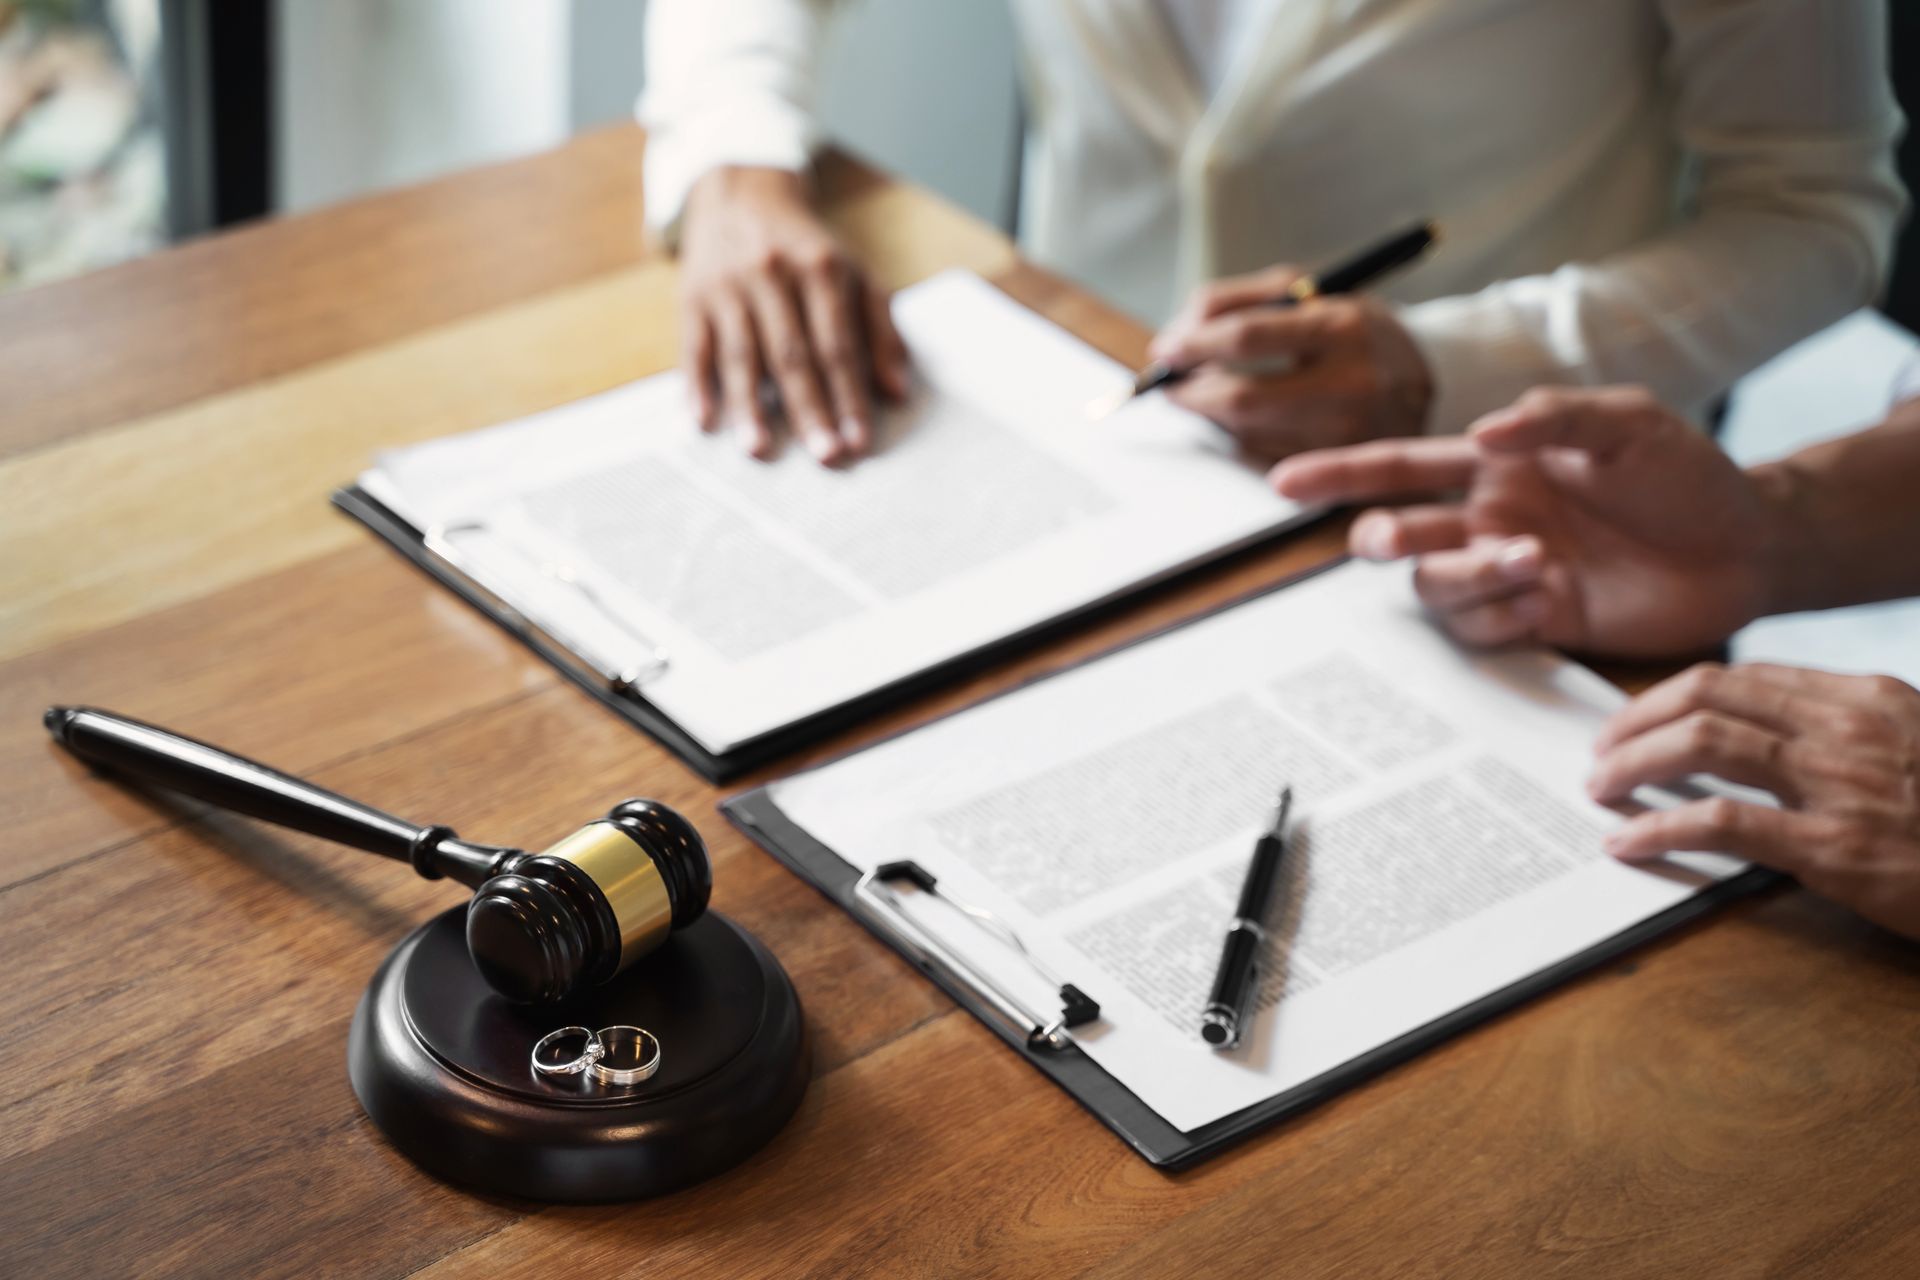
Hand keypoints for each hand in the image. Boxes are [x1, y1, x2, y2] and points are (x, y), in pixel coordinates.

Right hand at [677, 167, 909, 463]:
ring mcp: (728, 287)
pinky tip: (704, 420)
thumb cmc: (807, 251)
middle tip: (825, 455)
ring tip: (759, 449)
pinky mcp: (692, 298)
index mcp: (821, 269)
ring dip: (750, 406)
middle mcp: (773, 275)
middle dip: (810, 409)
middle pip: (793, 354)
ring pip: (742, 354)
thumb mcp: (854, 275)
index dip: (850, 395)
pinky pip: (694, 347)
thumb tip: (898, 391)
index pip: (838, 344)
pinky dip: (699, 384)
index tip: (859, 440)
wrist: (741, 195)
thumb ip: (881, 330)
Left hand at [1148, 265, 1433, 460]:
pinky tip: (1237, 418)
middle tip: (1168, 383)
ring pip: (1246, 434)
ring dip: (1208, 415)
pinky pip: (1264, 457)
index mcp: (1343, 328)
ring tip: (1201, 393)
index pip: (1248, 337)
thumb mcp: (1310, 292)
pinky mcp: (1340, 471)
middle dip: (1190, 392)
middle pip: (1241, 399)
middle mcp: (1350, 385)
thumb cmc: (1352, 331)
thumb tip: (1176, 336)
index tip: (1164, 349)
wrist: (1427, 377)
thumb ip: (1238, 301)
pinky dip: (1237, 436)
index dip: (1193, 345)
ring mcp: (1347, 435)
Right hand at [1272, 386, 1785, 656]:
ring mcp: (1509, 575)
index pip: (1400, 467)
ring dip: (1468, 577)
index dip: (1339, 473)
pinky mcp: (1536, 622)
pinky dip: (1498, 614)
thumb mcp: (1630, 422)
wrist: (1748, 547)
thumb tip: (1483, 432)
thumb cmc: (1690, 476)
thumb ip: (1554, 416)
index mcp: (1497, 466)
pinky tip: (1545, 593)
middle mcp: (1488, 521)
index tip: (1284, 483)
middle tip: (1395, 539)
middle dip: (1385, 538)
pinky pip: (1481, 630)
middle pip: (1399, 538)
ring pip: (1435, 590)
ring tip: (1534, 561)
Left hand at [1591, 662, 1919, 940]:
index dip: (1671, 695)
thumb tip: (1761, 740)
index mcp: (1867, 698)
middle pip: (1707, 696)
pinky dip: (1659, 828)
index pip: (1742, 676)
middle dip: (1636, 720)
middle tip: (1600, 752)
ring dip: (1632, 764)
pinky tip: (1626, 842)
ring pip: (1702, 743)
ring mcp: (1841, 784)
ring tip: (1599, 789)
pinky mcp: (1836, 847)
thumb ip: (1846, 737)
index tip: (1633, 719)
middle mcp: (1848, 727)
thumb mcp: (1915, 749)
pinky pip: (1721, 823)